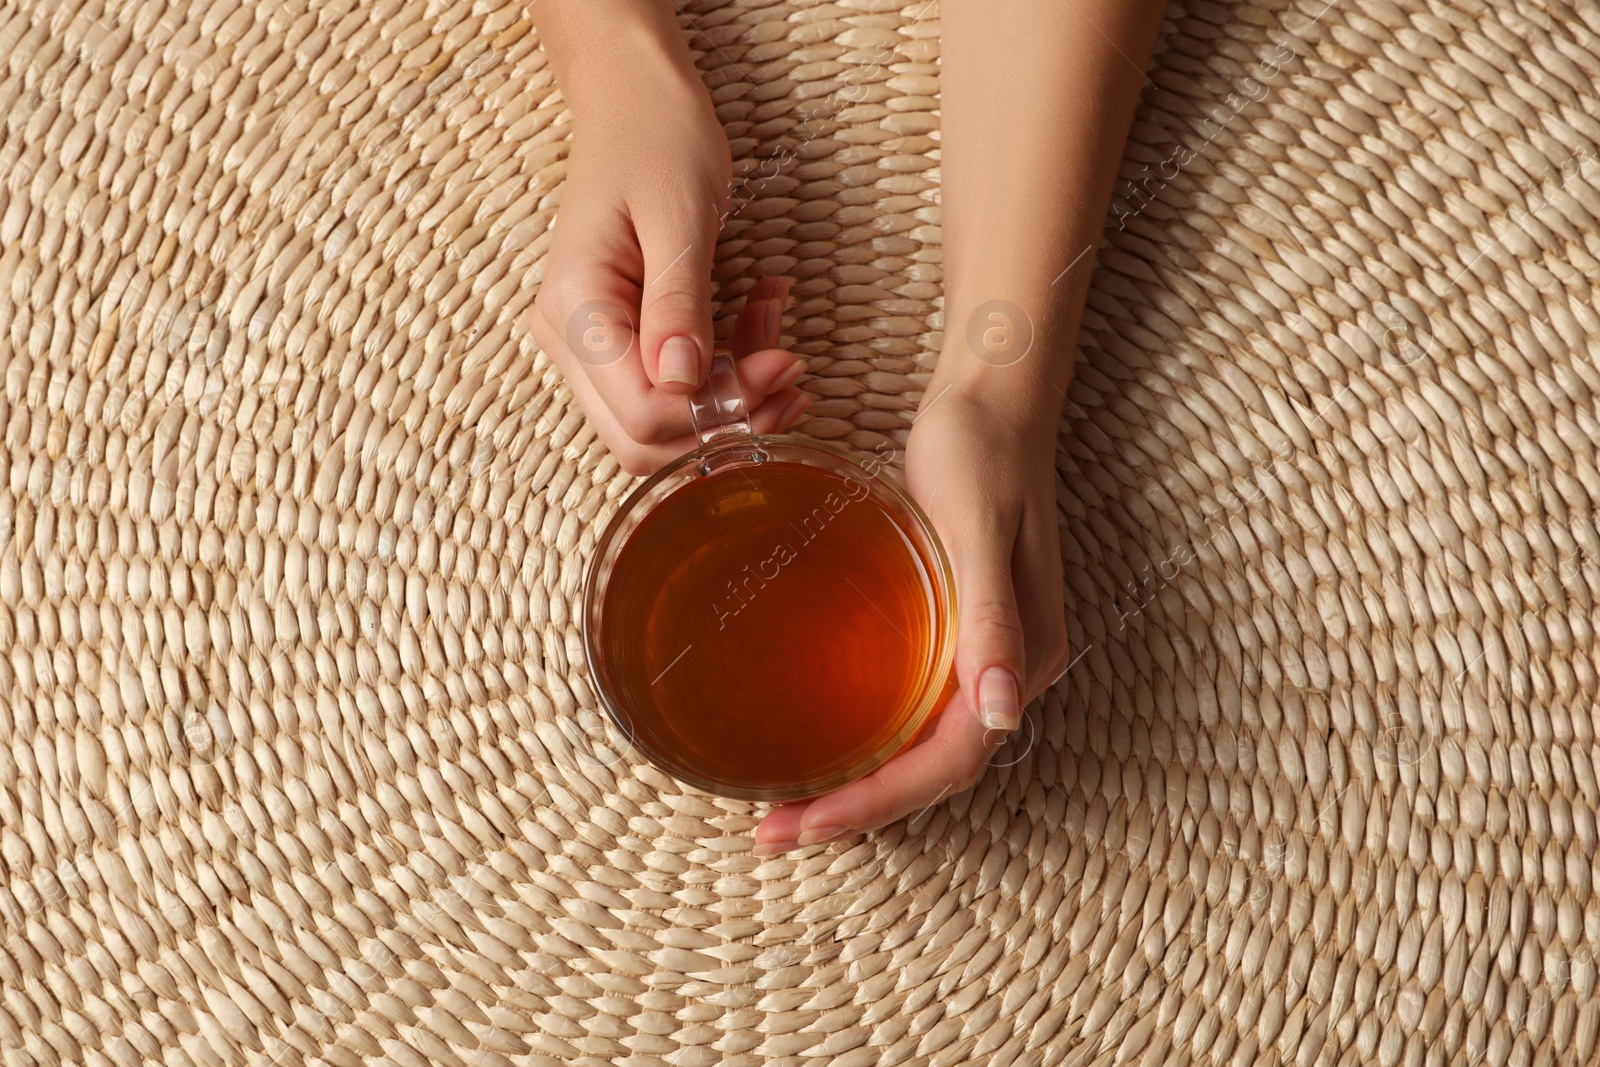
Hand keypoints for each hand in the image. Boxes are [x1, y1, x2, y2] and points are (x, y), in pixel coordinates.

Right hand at [528, 38, 808, 474]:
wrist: (635, 102)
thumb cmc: (658, 139)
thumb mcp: (680, 215)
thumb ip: (678, 303)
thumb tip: (683, 382)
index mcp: (576, 308)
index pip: (644, 414)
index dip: (721, 408)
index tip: (784, 362)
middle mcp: (569, 340)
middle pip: (646, 439)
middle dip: (730, 417)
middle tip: (791, 365)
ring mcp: (589, 348)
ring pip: (663, 427)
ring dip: (734, 400)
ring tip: (783, 341)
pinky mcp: (617, 344)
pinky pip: (672, 393)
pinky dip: (725, 376)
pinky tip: (763, 328)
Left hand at [754, 384, 1071, 853]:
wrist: (991, 398)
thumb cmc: (979, 452)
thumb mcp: (978, 528)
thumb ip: (993, 618)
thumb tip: (1001, 714)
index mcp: (1021, 657)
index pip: (950, 762)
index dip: (877, 802)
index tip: (802, 822)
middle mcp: (1007, 671)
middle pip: (933, 771)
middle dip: (856, 809)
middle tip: (772, 831)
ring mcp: (985, 654)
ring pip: (923, 748)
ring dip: (860, 785)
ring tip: (787, 807)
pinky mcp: (958, 630)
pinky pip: (916, 711)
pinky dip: (870, 741)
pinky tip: (823, 742)